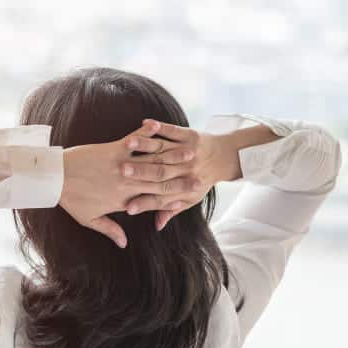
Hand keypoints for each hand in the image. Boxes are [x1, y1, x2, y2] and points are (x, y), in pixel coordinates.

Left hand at [60, 120, 201, 247]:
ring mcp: (122, 166)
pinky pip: (135, 141)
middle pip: (159, 182)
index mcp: (123, 201)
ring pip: (152, 162)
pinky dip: (147, 134)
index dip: (174, 200)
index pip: (153, 202)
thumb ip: (110, 230)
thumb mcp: (88, 219)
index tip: (191, 198)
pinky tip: (159, 128)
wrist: (52, 178)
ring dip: (173, 155)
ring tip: (191, 151)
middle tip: (201, 175)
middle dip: (181, 179)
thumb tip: (124, 244)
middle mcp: (126, 184)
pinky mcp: (113, 149)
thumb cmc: (69, 199)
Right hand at [121, 119, 242, 229]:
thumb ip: (171, 210)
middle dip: (140, 172)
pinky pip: (173, 131)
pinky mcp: (190, 135)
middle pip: (160, 173)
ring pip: (163, 150)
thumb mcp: (189, 199)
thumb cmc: (202, 180)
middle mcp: (186, 170)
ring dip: (145, 146)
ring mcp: (188, 151)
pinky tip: (145, 122)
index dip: (145, 203)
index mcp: (184, 188)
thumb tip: (157, 225)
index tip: (127, 208)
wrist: (226, 158)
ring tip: (128, 144)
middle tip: (121, 172)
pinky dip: (160, 127)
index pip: (161, 198)